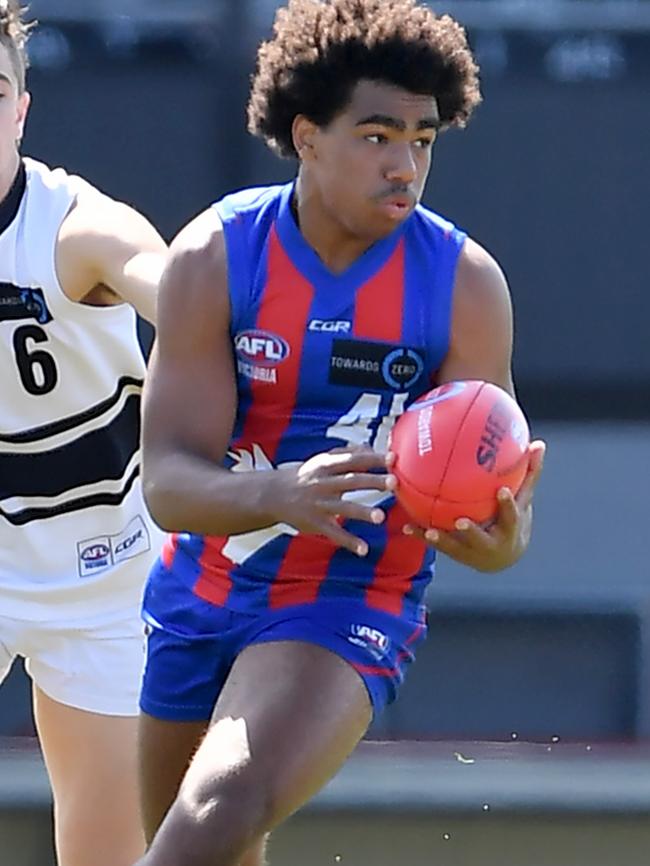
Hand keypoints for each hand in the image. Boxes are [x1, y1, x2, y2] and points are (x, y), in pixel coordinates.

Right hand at [267, 446, 395, 556]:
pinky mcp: (315, 524)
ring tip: (380, 517)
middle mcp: (324, 484)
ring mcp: (319, 505)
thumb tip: (370, 448)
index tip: (392, 458)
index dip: (373, 459)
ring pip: (343, 508)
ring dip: (362, 512)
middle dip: (373, 482)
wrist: (273, 494)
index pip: (353, 460)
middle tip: (395, 482)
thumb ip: (347, 454)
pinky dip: (348, 542)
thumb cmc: (306, 476)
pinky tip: (364, 549)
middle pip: (351, 481)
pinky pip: (333, 533)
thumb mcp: (322, 461)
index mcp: (327, 466)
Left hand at [403, 439, 545, 571]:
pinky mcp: (456, 554)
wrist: (503, 557)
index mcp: (510, 529)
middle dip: (472, 532)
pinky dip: (422, 535)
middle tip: (461, 521)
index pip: (512, 517)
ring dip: (441, 539)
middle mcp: (491, 545)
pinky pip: (437, 545)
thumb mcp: (523, 499)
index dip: (507, 505)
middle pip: (481, 540)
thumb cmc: (512, 520)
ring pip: (455, 547)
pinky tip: (407, 525)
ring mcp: (472, 553)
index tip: (501, 491)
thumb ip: (528, 473)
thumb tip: (538, 443)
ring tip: (428, 529)